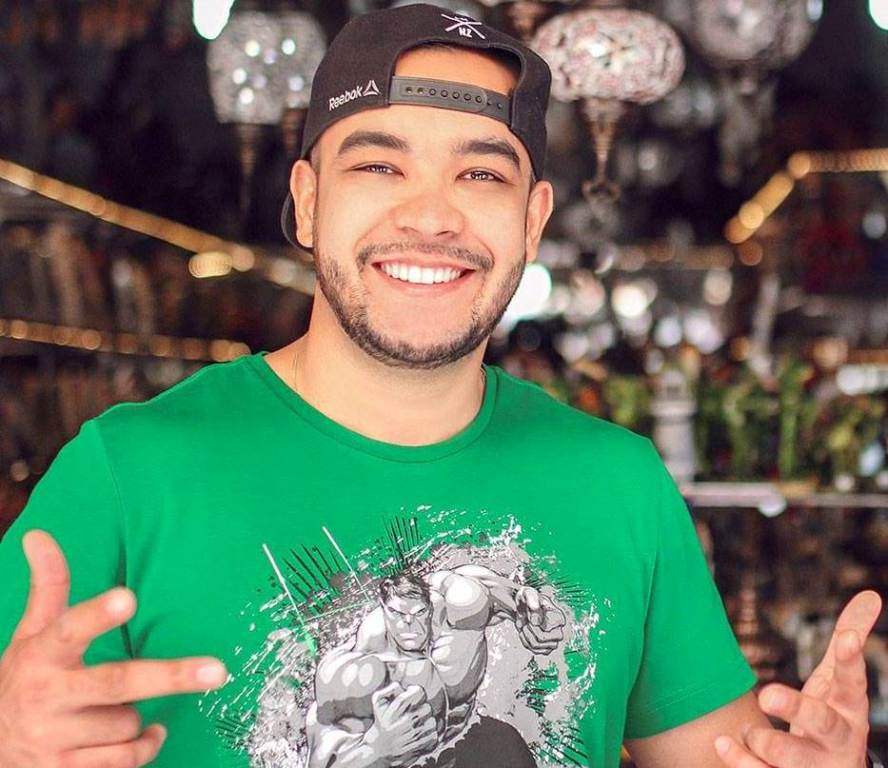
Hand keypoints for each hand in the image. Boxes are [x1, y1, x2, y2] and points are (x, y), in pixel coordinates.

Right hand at [0, 529, 228, 767]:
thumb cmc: (24, 678)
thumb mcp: (30, 633)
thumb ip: (48, 586)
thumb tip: (39, 535)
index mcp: (42, 655)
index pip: (69, 630)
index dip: (97, 615)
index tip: (128, 597)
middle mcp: (49, 696)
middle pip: (117, 683)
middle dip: (170, 676)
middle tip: (218, 670)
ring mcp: (58, 738)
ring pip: (127, 722)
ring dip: (137, 715)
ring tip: (122, 705)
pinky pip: (125, 759)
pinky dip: (144, 745)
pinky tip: (147, 734)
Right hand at [365, 682, 437, 765]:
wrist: (378, 745)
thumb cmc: (381, 720)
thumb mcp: (377, 701)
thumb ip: (389, 689)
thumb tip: (402, 686)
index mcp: (397, 708)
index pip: (418, 692)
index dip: (416, 690)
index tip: (412, 694)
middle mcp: (407, 720)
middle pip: (427, 707)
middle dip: (422, 706)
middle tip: (415, 709)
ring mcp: (413, 734)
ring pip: (432, 721)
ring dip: (427, 720)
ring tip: (419, 721)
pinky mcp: (418, 745)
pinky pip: (433, 735)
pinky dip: (430, 733)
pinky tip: (421, 731)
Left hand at [515, 586, 566, 653]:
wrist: (522, 606)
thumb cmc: (528, 598)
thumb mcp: (528, 594)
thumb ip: (532, 601)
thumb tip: (535, 621)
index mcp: (559, 617)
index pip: (548, 627)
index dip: (536, 622)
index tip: (532, 614)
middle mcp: (558, 630)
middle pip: (543, 639)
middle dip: (530, 631)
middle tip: (527, 622)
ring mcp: (552, 641)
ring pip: (536, 646)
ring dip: (526, 635)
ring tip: (526, 625)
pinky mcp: (545, 648)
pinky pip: (533, 650)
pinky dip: (525, 641)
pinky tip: (525, 632)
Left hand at [715, 590, 882, 767]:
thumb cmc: (830, 718)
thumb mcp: (839, 682)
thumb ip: (848, 640)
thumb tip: (871, 594)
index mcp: (849, 710)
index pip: (853, 683)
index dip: (850, 661)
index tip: (847, 637)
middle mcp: (837, 741)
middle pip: (823, 724)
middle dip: (797, 708)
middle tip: (766, 694)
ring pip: (794, 759)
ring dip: (767, 741)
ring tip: (751, 730)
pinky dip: (742, 762)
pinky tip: (723, 743)